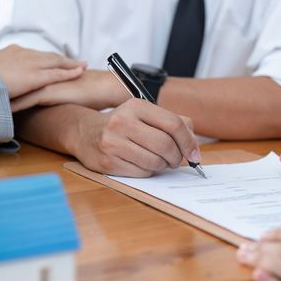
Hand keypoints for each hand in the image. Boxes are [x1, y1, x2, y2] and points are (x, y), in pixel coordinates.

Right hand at [0, 45, 84, 98]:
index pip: (33, 55)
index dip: (46, 58)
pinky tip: (80, 72)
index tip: (54, 60)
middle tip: (75, 61)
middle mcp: (22, 54)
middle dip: (62, 59)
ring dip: (70, 64)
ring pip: (56, 62)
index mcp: (10, 53)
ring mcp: (29, 64)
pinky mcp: (34, 76)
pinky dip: (70, 72)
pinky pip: (57, 74)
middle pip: (48, 56)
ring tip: (82, 66)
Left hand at [10, 69, 128, 111]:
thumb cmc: (90, 92)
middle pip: (12, 80)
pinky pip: (24, 100)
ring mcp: (42, 82)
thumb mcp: (67, 91)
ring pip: (15, 89)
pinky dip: (12, 107)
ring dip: (0, 98)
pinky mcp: (46, 92)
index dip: (4, 83)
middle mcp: (40, 74)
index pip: (19, 76)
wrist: (104, 87)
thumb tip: (47, 104)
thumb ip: (53, 94)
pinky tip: (1, 113)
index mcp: (43, 72)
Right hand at [71, 99, 200, 176]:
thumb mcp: (145, 115)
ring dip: (163, 165)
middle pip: (166, 145)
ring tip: (158, 160)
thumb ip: (173, 123)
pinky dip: (148, 171)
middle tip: (176, 160)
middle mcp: (123, 122)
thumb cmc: (122, 125)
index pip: (173, 124)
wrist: (85, 133)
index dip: (189, 142)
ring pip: (155, 162)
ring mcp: (113, 144)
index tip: (195, 154)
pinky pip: (141, 173)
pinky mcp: (108, 163)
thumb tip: (194, 145)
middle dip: (177, 157)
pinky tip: (142, 163)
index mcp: (136, 106)